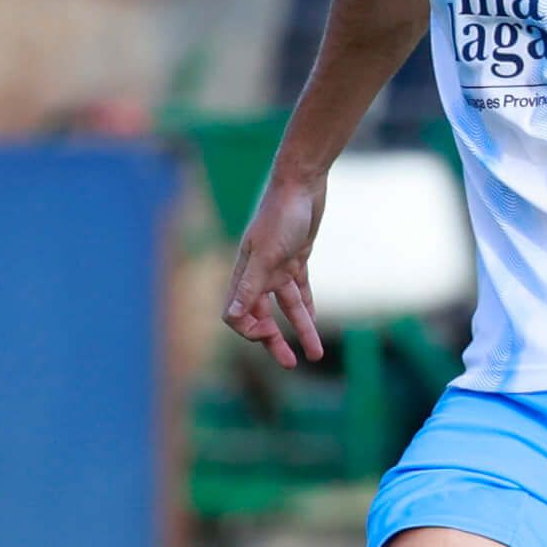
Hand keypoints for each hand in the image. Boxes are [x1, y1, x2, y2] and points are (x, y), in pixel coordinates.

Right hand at [221, 171, 328, 365]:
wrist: (302, 182)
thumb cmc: (281, 214)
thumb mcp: (266, 253)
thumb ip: (250, 285)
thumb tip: (230, 316)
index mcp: (245, 273)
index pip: (237, 314)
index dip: (251, 331)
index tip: (272, 335)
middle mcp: (259, 273)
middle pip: (263, 317)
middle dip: (275, 342)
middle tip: (291, 364)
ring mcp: (278, 266)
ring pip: (287, 307)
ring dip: (299, 330)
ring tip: (316, 353)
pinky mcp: (297, 257)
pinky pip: (300, 291)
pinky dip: (306, 308)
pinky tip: (314, 323)